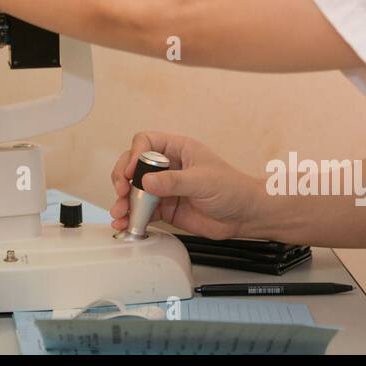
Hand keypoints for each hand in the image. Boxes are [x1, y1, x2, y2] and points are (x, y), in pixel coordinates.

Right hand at [109, 132, 264, 239]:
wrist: (245, 216)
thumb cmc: (233, 189)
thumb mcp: (202, 181)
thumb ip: (173, 182)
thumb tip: (146, 182)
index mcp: (178, 149)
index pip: (146, 142)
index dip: (135, 154)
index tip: (133, 172)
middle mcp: (168, 167)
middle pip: (134, 165)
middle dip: (123, 177)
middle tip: (122, 191)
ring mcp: (165, 188)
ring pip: (135, 190)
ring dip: (124, 200)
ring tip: (120, 212)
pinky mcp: (166, 208)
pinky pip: (143, 211)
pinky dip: (132, 217)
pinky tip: (125, 223)